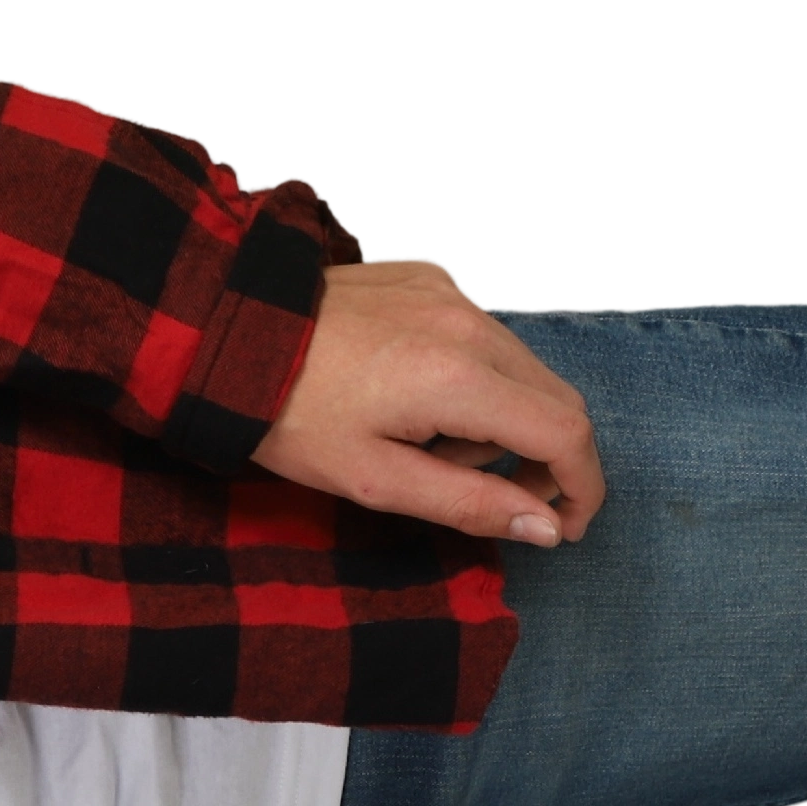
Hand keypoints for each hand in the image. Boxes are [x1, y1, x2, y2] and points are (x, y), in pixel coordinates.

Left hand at [248, 257, 604, 547]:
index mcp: (458, 377)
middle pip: (556, 400)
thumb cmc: (287, 416)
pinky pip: (483, 337)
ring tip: (423, 443)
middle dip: (539, 457)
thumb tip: (547, 528)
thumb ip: (469, 504)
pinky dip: (471, 377)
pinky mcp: (430, 277)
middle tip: (487, 494)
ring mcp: (451, 292)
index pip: (566, 433)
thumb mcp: (373, 480)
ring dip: (497, 419)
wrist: (225, 339)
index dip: (581, 486)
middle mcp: (468, 323)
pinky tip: (410, 396)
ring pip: (522, 370)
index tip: (564, 525)